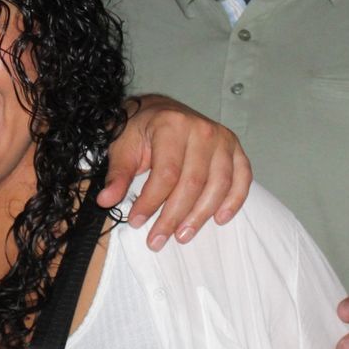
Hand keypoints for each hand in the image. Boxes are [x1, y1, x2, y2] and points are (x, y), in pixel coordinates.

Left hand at [99, 95, 251, 249]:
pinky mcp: (235, 148)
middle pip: (192, 183)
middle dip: (174, 216)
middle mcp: (202, 130)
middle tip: (158, 239)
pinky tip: (219, 219)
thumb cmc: (142, 129)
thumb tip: (107, 200)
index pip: (166, 173)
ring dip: (201, 215)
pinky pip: (242, 178)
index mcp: (172, 125)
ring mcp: (223, 139)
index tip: (136, 222)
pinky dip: (234, 200)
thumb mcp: (123, 146)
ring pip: (218, 185)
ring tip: (182, 236)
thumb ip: (118, 174)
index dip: (151, 202)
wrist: (161, 109)